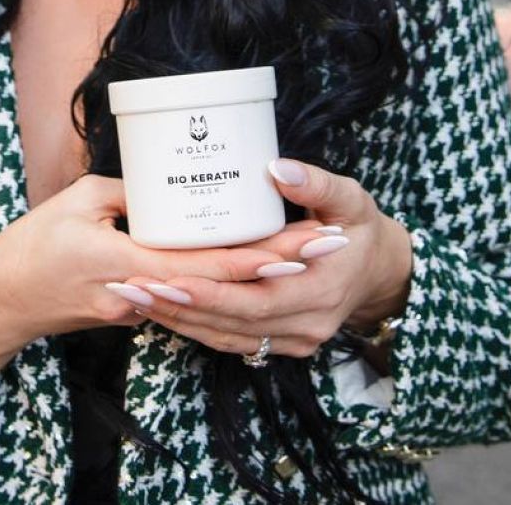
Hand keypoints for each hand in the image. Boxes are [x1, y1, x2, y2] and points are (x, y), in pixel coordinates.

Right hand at [0, 173, 334, 346]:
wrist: (2, 302)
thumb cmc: (33, 247)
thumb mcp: (80, 202)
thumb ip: (132, 195)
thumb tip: (169, 187)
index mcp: (128, 264)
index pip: (209, 264)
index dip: (262, 255)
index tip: (305, 242)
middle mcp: (145, 296)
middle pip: (222, 284)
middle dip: (278, 265)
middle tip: (327, 246)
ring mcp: (141, 310)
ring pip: (208, 294)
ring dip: (256, 279)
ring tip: (305, 256)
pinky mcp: (135, 311)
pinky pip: (185, 297)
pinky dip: (220, 284)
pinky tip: (249, 272)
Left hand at [114, 158, 412, 359]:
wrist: (380, 271)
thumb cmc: (359, 227)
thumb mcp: (349, 200)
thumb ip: (316, 185)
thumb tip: (278, 169)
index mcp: (321, 290)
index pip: (257, 300)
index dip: (210, 293)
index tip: (166, 276)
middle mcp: (305, 323)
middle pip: (232, 324)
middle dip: (178, 307)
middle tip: (130, 286)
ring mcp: (293, 338)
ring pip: (225, 337)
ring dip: (177, 320)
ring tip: (130, 296)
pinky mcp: (279, 341)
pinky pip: (231, 339)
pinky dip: (193, 325)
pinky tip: (158, 307)